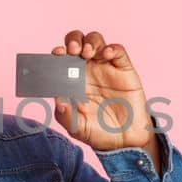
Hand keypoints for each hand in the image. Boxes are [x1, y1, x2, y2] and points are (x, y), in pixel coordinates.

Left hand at [51, 30, 160, 162]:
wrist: (125, 141)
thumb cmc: (98, 132)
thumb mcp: (77, 128)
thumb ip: (65, 116)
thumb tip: (58, 101)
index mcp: (71, 79)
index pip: (62, 57)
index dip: (58, 52)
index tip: (56, 54)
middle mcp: (87, 69)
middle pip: (77, 42)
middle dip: (73, 40)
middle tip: (73, 50)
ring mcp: (105, 67)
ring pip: (96, 41)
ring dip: (90, 42)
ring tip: (87, 53)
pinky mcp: (124, 69)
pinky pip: (118, 51)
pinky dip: (112, 48)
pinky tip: (106, 55)